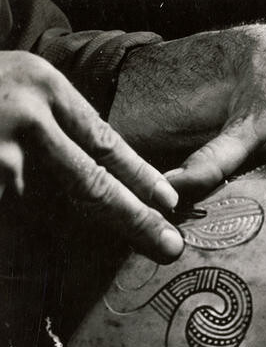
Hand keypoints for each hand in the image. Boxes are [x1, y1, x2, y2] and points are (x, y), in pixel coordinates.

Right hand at [0, 51, 182, 262]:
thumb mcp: (29, 86)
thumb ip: (69, 126)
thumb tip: (125, 178)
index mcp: (47, 89)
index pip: (107, 144)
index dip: (141, 178)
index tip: (169, 204)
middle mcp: (25, 122)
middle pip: (92, 184)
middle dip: (135, 221)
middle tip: (169, 247)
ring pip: (42, 213)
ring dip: (59, 235)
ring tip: (96, 245)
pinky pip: (15, 225)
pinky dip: (23, 246)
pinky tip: (27, 261)